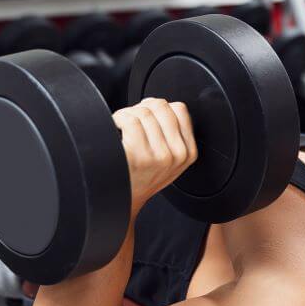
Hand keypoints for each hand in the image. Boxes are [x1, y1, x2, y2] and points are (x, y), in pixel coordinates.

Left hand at [111, 98, 197, 212]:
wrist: (125, 200)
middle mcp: (176, 155)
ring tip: (123, 126)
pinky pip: (130, 121)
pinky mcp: (138, 156)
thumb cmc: (144, 177)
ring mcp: (158, 156)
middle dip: (143, 108)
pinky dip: (119, 119)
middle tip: (132, 120)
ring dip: (128, 114)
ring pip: (143, 113)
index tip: (149, 116)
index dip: (160, 108)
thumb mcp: (171, 160)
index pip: (180, 109)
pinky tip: (116, 128)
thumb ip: (174, 135)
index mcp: (188, 152)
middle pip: (160, 106)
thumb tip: (161, 105)